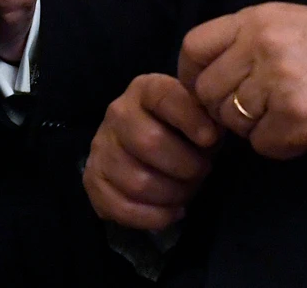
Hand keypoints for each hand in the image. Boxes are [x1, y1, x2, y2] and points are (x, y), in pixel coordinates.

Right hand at [83, 74, 221, 230]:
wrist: (147, 147)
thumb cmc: (184, 130)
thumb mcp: (200, 115)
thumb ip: (208, 117)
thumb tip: (212, 133)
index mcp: (146, 89)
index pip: (164, 97)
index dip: (189, 118)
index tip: (211, 139)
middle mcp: (118, 113)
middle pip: (149, 142)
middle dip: (185, 166)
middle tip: (201, 172)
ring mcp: (101, 147)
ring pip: (137, 181)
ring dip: (172, 194)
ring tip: (186, 192)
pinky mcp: (93, 180)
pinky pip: (121, 207)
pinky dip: (153, 217)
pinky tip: (172, 212)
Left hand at [179, 3, 306, 159]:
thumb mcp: (286, 21)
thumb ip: (246, 41)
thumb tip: (208, 76)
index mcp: (253, 20)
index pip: (193, 47)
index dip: (190, 75)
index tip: (201, 90)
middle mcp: (259, 47)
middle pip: (207, 92)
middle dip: (224, 108)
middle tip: (253, 110)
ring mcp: (277, 83)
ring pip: (233, 121)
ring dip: (252, 128)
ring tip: (282, 117)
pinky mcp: (296, 117)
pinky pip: (262, 144)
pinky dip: (278, 145)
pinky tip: (300, 132)